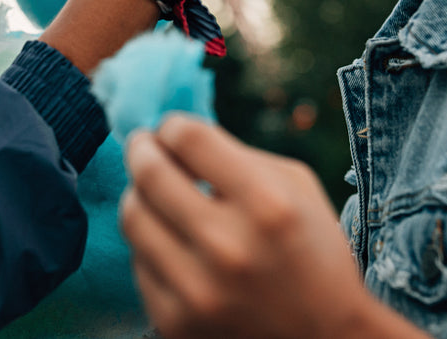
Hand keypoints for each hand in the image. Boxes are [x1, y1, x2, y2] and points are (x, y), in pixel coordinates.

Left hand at [121, 116, 423, 338]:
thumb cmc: (313, 253)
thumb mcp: (297, 188)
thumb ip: (238, 155)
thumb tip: (175, 137)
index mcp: (266, 204)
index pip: (188, 138)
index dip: (172, 126)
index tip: (171, 131)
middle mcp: (228, 247)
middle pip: (149, 174)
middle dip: (141, 150)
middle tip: (143, 146)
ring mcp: (198, 290)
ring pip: (133, 217)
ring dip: (138, 195)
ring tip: (153, 193)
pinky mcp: (176, 322)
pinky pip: (139, 263)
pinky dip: (151, 244)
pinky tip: (172, 242)